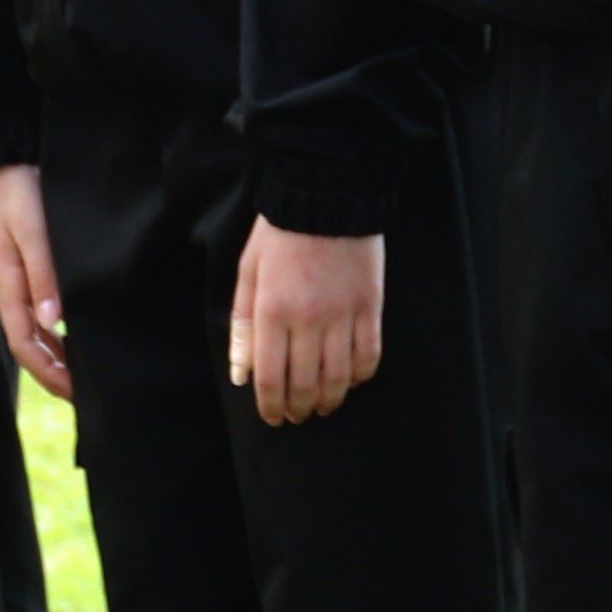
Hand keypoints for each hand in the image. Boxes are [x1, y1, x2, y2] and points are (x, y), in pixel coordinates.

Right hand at [0, 166, 68, 395]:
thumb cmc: (15, 187)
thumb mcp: (31, 227)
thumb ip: (43, 272)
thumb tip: (54, 321)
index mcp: (5, 284)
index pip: (25, 344)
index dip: (49, 372)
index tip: (77, 391)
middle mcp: (5, 288)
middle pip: (27, 344)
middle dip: (53, 372)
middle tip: (87, 393)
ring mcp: (9, 279)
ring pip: (30, 331)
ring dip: (53, 354)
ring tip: (80, 372)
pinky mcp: (17, 267)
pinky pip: (31, 312)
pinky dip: (50, 331)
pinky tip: (67, 335)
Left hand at [231, 222, 384, 425]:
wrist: (325, 193)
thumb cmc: (279, 234)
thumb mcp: (248, 273)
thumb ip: (242, 324)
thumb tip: (241, 374)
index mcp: (272, 310)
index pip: (271, 377)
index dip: (270, 406)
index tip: (273, 418)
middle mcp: (308, 318)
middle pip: (305, 384)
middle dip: (299, 409)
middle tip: (296, 416)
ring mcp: (343, 313)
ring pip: (339, 377)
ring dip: (329, 400)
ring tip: (322, 407)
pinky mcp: (370, 305)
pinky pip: (368, 355)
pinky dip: (359, 376)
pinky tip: (350, 381)